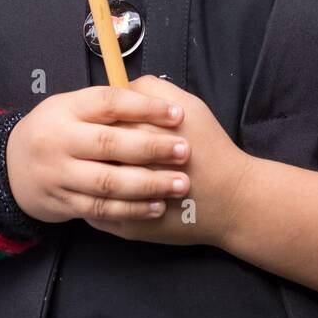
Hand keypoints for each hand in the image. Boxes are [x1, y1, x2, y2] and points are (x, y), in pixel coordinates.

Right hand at [5, 83, 188, 224]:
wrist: (9, 167)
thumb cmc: (56, 130)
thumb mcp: (72, 107)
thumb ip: (107, 106)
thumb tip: (155, 99)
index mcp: (66, 109)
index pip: (109, 102)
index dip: (145, 108)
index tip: (177, 114)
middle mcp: (60, 140)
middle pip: (110, 143)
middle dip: (151, 147)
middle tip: (184, 151)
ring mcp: (59, 174)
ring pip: (107, 181)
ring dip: (147, 184)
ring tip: (179, 184)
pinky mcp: (62, 204)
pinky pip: (100, 210)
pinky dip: (130, 210)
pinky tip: (155, 207)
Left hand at [83, 75, 254, 248]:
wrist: (230, 199)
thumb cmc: (209, 147)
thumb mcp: (187, 104)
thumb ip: (150, 90)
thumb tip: (121, 89)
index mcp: (135, 136)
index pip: (98, 123)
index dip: (100, 119)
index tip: (107, 119)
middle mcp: (123, 170)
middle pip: (90, 154)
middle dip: (92, 148)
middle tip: (104, 145)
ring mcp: (120, 204)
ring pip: (88, 185)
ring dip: (90, 174)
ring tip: (99, 165)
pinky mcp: (124, 229)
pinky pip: (96, 212)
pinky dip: (97, 200)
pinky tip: (106, 190)